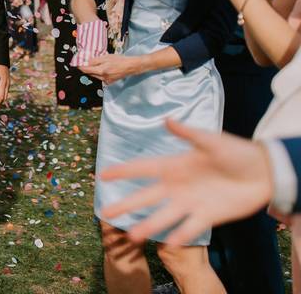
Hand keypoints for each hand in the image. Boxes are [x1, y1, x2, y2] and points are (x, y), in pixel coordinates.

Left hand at [78, 53, 140, 83]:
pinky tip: (103, 69)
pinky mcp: (110, 82)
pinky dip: (99, 74)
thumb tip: (86, 63)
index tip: (77, 64)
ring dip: (93, 71)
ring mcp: (107, 81)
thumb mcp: (106, 57)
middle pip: (90, 74)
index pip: (87, 70)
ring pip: (95, 76)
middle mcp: (103, 78)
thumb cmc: (119, 60)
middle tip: (85, 63)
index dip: (81, 67)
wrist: (130, 66)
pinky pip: (101, 78)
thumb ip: (95, 60)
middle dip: (87, 69)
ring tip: (96, 65)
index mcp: (102, 71)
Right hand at [99, 119, 273, 244]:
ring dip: (149, 226)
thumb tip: (166, 121)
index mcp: (174, 166)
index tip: (103, 176)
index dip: (123, 171)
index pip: (143, 168)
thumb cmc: (236, 152)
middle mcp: (177, 187)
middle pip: (146, 197)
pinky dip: (180, 236)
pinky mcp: (207, 217)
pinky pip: (191, 228)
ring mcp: (190, 203)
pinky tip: (168, 244)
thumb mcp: (211, 141)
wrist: (264, 173)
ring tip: (132, 237)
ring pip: (164, 216)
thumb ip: (189, 134)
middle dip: (126, 205)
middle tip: (106, 213)